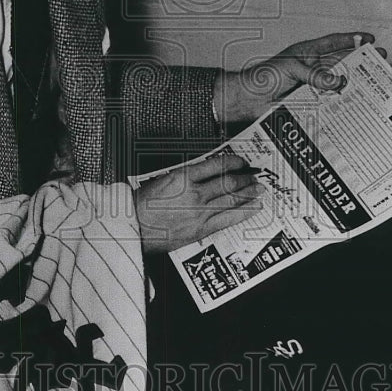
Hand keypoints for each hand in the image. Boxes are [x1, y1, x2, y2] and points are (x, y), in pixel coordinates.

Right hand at [132, 153, 264, 255]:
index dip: (233, 162)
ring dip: (248, 193)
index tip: (241, 161)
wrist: (132, 228)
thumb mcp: (161, 181)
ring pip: (231, 199)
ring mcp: (199, 211)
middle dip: (245, 178)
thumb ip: (184, 177)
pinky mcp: (201, 228)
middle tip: (254, 175)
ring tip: (259, 189)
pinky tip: (253, 207)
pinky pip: (228, 218)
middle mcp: (194, 192)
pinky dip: (244, 212)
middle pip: (228, 182)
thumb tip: (203, 176)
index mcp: (183, 176)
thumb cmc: (141, 206)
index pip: (216, 165)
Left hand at [213, 31, 385, 127]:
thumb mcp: (291, 69)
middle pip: (341, 61)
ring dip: (353, 81)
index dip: (352, 39)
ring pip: (337, 81)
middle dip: (360, 60)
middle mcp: (312, 66)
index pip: (334, 42)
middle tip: (380, 61)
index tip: (369, 39)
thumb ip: (315, 75)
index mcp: (307, 52)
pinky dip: (340, 100)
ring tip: (372, 83)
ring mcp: (311, 84)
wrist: (247, 99)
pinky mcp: (309, 100)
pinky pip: (329, 99)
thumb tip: (337, 81)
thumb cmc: (262, 77)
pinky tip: (353, 102)